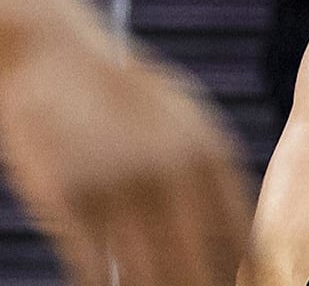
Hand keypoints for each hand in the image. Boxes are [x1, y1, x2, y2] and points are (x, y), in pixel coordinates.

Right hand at [1, 50, 252, 284]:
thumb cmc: (124, 92)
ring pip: (148, 275)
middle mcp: (173, 175)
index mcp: (209, 155)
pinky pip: (93, 266)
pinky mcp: (71, 199)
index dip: (241, 274)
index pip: (238, 235)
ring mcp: (122, 189)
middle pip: (199, 263)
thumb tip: (240, 218)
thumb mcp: (185, 118)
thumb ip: (212, 168)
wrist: (56, 55)